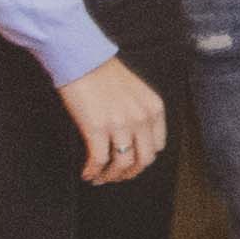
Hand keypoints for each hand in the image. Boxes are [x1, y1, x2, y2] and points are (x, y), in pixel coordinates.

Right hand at [57, 57, 169, 185]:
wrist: (82, 60)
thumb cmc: (104, 74)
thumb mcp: (136, 92)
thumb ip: (140, 113)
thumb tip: (132, 139)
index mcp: (154, 109)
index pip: (157, 147)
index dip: (143, 159)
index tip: (131, 164)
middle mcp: (142, 118)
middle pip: (143, 160)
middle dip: (129, 173)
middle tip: (116, 177)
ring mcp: (120, 124)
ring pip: (122, 164)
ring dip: (111, 176)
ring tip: (100, 178)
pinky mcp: (97, 129)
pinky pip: (99, 160)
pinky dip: (93, 171)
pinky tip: (87, 174)